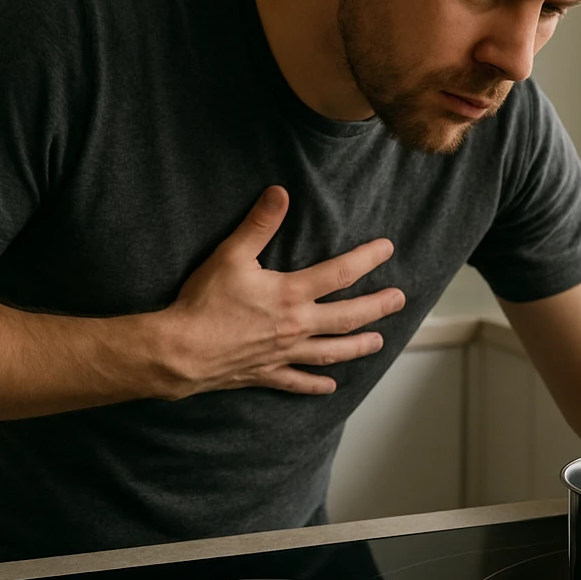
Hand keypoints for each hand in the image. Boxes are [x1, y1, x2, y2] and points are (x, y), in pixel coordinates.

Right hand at [156, 186, 405, 397]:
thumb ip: (259, 224)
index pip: (340, 273)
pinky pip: (298, 381)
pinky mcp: (267, 373)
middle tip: (399, 299)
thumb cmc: (204, 302)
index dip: (366, 259)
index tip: (387, 249)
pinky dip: (316, 384)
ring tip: (379, 341)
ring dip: (357, 346)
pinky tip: (331, 386)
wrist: (180, 351)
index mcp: (291, 294)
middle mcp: (296, 326)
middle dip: (376, 306)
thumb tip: (280, 193)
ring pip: (331, 351)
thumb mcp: (230, 255)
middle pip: (347, 316)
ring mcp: (284, 353)